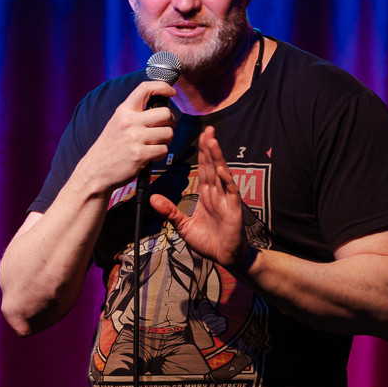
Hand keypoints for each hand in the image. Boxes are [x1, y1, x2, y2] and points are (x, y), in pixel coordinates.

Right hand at [71, 79, 175, 196]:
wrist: (94, 171)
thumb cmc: (110, 148)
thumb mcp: (117, 123)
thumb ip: (135, 114)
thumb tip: (160, 108)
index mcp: (123, 111)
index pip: (145, 88)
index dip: (163, 87)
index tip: (172, 92)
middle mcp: (129, 121)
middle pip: (166, 113)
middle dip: (171, 122)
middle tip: (164, 129)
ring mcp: (135, 138)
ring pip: (168, 133)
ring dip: (166, 141)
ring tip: (154, 145)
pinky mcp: (140, 154)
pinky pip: (164, 150)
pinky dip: (160, 155)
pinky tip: (149, 156)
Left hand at [150, 126, 251, 270]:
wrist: (226, 257)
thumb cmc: (209, 241)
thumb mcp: (184, 226)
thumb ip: (170, 211)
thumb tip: (153, 198)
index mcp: (207, 195)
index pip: (203, 169)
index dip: (201, 153)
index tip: (200, 136)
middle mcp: (218, 193)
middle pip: (212, 166)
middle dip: (210, 148)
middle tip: (208, 129)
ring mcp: (226, 199)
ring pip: (221, 174)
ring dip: (217, 157)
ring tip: (213, 141)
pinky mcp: (233, 209)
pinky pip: (230, 191)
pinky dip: (226, 179)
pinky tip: (221, 167)